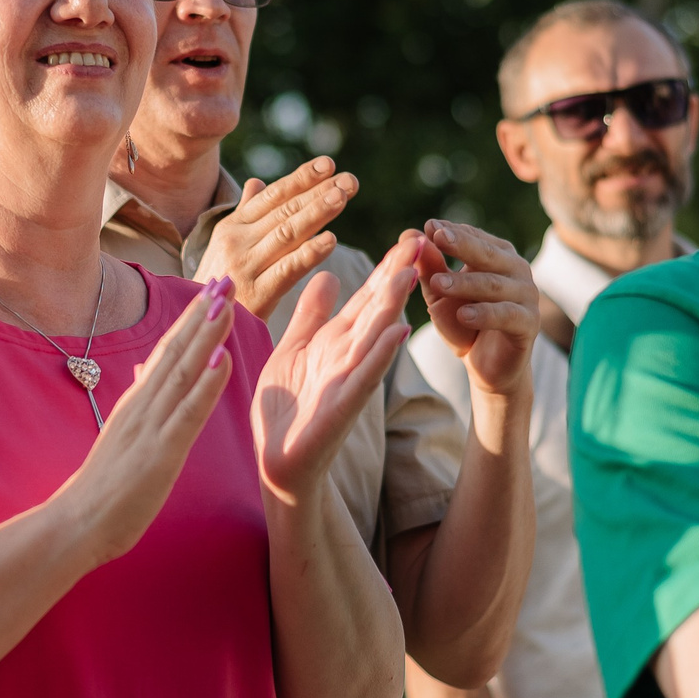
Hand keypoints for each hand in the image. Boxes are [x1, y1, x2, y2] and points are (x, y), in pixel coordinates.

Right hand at [53, 277, 238, 563]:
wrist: (75, 523)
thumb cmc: (102, 489)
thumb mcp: (122, 437)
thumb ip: (138, 406)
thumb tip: (145, 373)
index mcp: (137, 403)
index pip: (167, 352)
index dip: (190, 320)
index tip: (212, 290)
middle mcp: (143, 405)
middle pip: (176, 350)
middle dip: (203, 312)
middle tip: (226, 277)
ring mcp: (151, 425)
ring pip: (184, 371)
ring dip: (206, 334)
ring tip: (226, 301)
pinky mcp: (160, 451)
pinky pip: (188, 412)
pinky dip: (207, 383)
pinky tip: (223, 359)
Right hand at [194, 158, 356, 319]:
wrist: (197, 326)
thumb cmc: (218, 283)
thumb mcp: (225, 245)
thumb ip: (245, 213)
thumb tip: (258, 181)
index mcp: (233, 226)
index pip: (273, 195)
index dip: (301, 178)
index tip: (329, 163)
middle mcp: (237, 241)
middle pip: (284, 210)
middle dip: (318, 192)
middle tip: (349, 180)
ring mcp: (244, 266)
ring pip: (286, 233)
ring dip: (316, 213)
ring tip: (342, 197)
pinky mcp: (255, 295)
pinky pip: (286, 270)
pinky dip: (308, 253)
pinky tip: (330, 241)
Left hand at [253, 232, 414, 502]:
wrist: (278, 462)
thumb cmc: (287, 407)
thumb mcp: (294, 348)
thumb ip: (311, 315)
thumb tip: (327, 273)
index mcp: (337, 340)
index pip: (366, 296)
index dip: (385, 266)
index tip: (407, 236)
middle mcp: (349, 355)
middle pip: (377, 307)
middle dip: (396, 274)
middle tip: (419, 240)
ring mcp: (349, 379)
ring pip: (375, 335)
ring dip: (393, 305)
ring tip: (411, 274)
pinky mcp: (342, 406)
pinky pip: (364, 375)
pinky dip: (380, 353)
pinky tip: (398, 332)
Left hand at [413, 219, 538, 398]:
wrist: (487, 365)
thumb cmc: (463, 323)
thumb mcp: (439, 295)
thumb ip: (428, 267)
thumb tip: (408, 234)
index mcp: (498, 255)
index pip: (474, 237)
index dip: (452, 231)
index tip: (429, 225)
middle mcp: (517, 269)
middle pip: (487, 254)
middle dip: (462, 245)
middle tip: (438, 238)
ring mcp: (527, 295)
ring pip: (494, 285)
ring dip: (464, 283)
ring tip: (437, 283)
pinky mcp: (529, 323)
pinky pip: (507, 315)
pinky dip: (485, 314)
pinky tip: (464, 314)